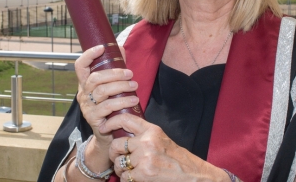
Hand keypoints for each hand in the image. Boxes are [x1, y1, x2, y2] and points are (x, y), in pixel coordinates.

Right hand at [75, 45, 139, 147]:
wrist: (109, 134)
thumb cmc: (112, 107)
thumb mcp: (112, 86)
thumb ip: (115, 68)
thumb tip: (120, 48)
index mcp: (86, 83)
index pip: (80, 66)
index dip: (89, 55)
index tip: (101, 48)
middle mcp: (83, 94)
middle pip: (95, 78)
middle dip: (115, 74)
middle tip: (130, 74)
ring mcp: (87, 107)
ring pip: (102, 92)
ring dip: (121, 87)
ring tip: (135, 86)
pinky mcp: (93, 119)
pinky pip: (107, 108)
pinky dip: (122, 102)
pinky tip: (134, 100)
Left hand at [103, 114, 226, 181]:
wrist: (191, 175)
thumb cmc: (177, 159)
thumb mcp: (161, 140)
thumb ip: (144, 135)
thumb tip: (124, 132)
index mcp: (152, 131)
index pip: (126, 119)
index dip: (111, 122)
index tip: (104, 127)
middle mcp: (147, 142)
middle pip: (116, 144)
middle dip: (114, 153)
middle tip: (118, 158)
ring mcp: (144, 158)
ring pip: (118, 163)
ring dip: (121, 170)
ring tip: (130, 171)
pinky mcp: (143, 174)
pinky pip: (124, 177)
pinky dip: (127, 179)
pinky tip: (137, 179)